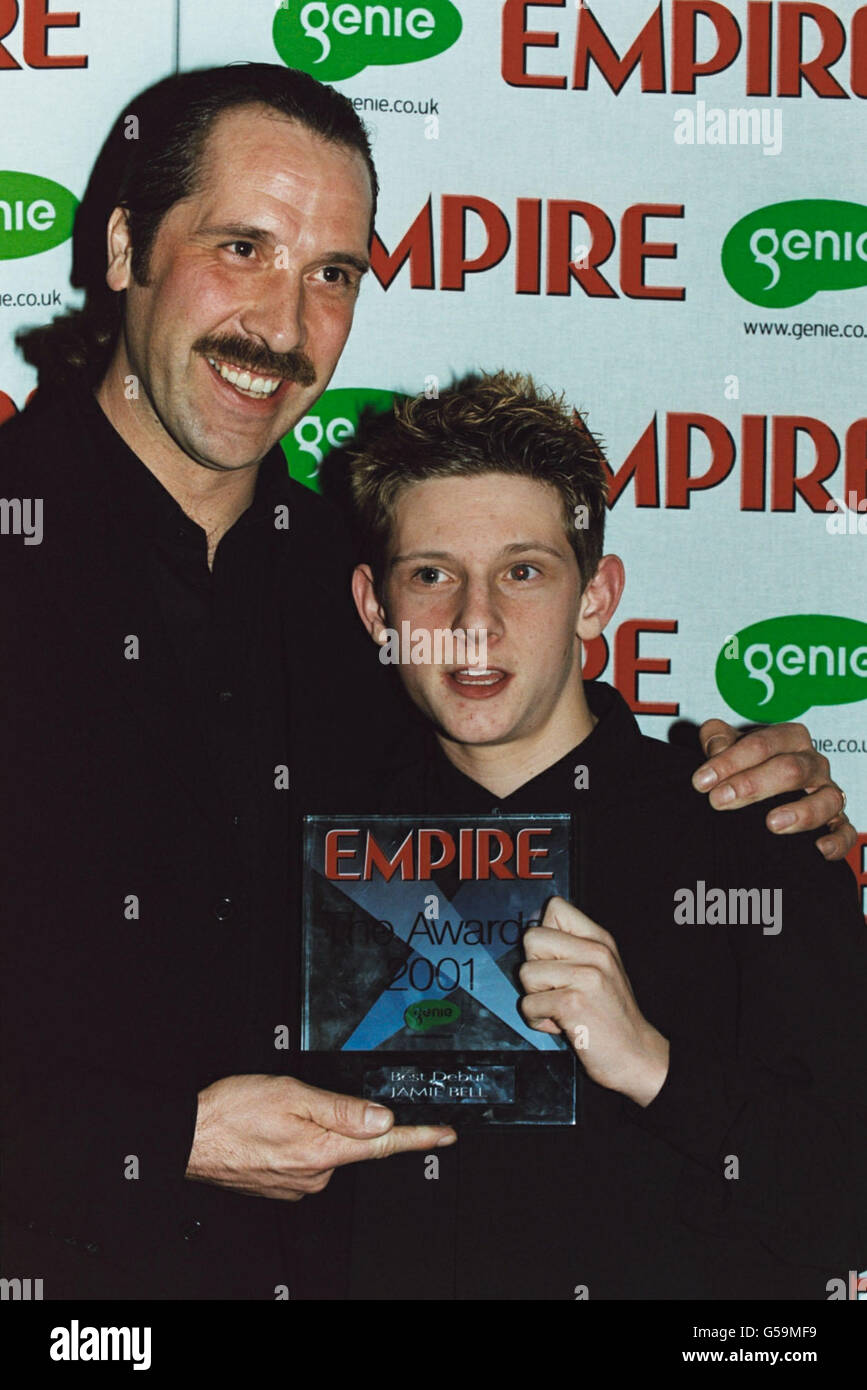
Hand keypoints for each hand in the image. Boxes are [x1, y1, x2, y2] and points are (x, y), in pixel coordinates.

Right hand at [185, 1074, 455, 1200]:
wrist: (187, 1137)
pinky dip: (297, 1141)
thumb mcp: (292, 1093)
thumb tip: (383, 1119)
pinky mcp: (282, 1187)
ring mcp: (298, 1185)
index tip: (447, 1134)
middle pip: (353, 1142)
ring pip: (327, 1150)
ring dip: (315, 1129)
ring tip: (276, 1112)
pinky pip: (306, 1160)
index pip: (384, 1144)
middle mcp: (316, 1175)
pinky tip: (272, 1129)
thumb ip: (342, 1108)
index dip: (419, 1137)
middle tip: (302, 1097)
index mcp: (323, 1150)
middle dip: (341, 1118)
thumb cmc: (231, 1112)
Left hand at [519, 898, 668, 1107]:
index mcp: (600, 940)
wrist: (636, 1055)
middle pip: (532, 938)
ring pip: (526, 972)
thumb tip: (534, 926)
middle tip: (557, 988)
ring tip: (560, 1008)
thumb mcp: (603, 969)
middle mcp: (595, 953)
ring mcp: (585, 976)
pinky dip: (537, 1019)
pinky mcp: (572, 1002)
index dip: (546, 933)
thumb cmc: (613, 1016)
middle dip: (535, 967)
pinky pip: (528, 1003)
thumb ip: (574, 946)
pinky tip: (561, 1024)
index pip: (555, 907)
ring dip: (535, 997)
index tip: (557, 960)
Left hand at [692, 719, 854, 859]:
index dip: (730, 761)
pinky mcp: (837, 821)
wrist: (765, 790)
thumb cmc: (748, 765)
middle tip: (720, 801)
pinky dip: (837, 840)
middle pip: (791, 769)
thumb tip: (715, 749)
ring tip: (771, 823)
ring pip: (827, 798)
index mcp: (789, 738)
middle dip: (753, 785)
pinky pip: (845, 831)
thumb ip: (717, 741)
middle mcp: (813, 763)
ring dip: (801, 811)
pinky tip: (818, 849)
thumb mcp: (729, 747)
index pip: (761, 744)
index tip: (701, 781)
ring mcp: (828, 792)